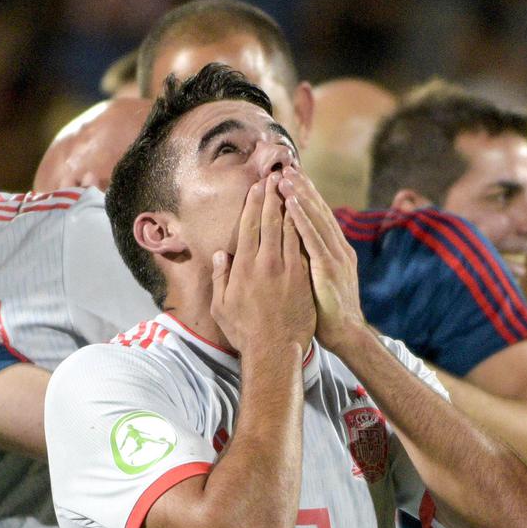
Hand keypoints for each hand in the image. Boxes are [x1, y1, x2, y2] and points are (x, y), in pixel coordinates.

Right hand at [211, 171, 314, 353]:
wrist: (275, 350)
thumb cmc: (244, 331)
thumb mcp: (221, 306)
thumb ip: (221, 278)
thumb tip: (221, 255)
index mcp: (244, 267)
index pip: (249, 227)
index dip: (253, 204)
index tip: (257, 187)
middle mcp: (266, 263)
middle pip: (271, 222)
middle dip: (272, 197)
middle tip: (275, 177)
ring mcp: (288, 269)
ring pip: (290, 229)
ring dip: (291, 206)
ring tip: (292, 188)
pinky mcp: (304, 277)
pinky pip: (305, 245)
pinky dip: (304, 226)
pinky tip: (305, 215)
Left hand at [279, 166, 366, 352]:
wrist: (345, 334)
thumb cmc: (324, 312)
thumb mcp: (317, 281)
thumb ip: (307, 261)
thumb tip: (290, 245)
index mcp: (333, 251)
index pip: (317, 217)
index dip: (305, 196)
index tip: (290, 177)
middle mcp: (337, 248)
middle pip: (317, 211)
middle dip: (303, 188)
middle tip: (287, 166)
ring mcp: (334, 256)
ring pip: (315, 219)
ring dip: (300, 195)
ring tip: (285, 176)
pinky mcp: (328, 268)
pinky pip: (312, 238)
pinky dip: (301, 218)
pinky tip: (289, 202)